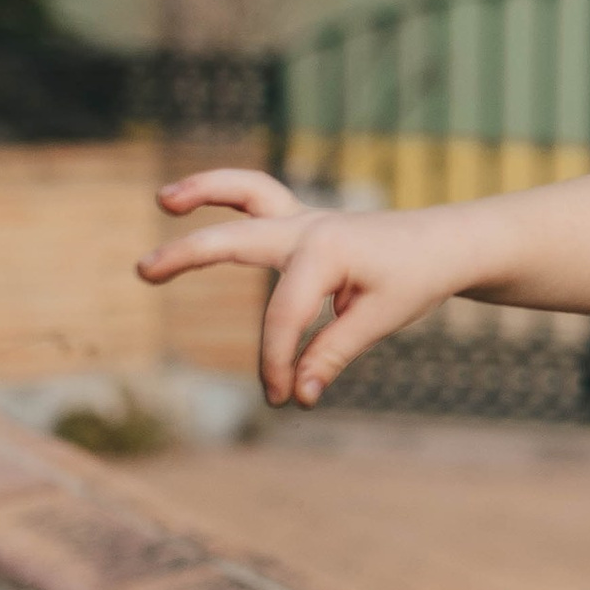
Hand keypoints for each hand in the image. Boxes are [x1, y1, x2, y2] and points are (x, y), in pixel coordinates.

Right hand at [138, 170, 469, 408]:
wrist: (446, 245)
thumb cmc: (416, 279)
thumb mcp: (380, 319)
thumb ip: (331, 354)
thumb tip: (296, 396)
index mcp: (327, 249)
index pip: (284, 315)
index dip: (278, 362)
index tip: (282, 400)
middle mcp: (309, 226)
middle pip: (238, 238)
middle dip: (190, 255)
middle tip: (144, 270)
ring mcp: (305, 219)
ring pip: (247, 192)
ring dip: (205, 190)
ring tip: (164, 199)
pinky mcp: (303, 223)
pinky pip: (257, 199)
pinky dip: (225, 196)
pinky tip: (190, 201)